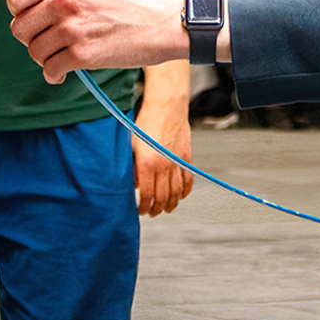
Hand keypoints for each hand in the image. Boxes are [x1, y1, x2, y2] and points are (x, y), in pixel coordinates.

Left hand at [7, 0, 183, 83]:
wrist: (157, 25)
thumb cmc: (125, 6)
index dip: (20, 11)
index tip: (30, 18)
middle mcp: (66, 0)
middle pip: (20, 27)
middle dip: (31, 38)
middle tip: (49, 40)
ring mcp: (73, 27)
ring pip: (34, 51)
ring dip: (45, 58)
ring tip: (62, 54)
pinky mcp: (82, 54)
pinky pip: (50, 69)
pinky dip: (55, 74)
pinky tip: (65, 70)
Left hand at [132, 98, 194, 216]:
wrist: (166, 107)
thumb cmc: (147, 121)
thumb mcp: (131, 144)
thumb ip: (131, 166)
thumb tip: (132, 182)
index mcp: (147, 164)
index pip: (146, 195)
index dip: (143, 206)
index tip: (140, 210)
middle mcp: (164, 166)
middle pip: (163, 197)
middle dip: (157, 209)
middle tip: (152, 213)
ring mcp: (177, 162)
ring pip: (177, 192)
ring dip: (172, 204)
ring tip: (167, 209)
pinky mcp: (186, 157)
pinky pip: (188, 179)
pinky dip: (186, 190)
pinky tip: (182, 195)